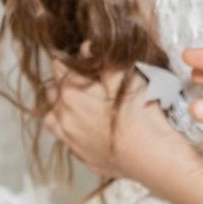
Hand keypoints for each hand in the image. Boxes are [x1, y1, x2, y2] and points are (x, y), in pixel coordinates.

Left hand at [43, 66, 177, 181]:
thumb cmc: (140, 112)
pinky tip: (90, 129)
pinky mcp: (82, 157)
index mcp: (70, 93)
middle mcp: (64, 117)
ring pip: (52, 119)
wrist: (151, 155)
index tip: (82, 59)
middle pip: (51, 93)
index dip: (70, 59)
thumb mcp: (125, 75)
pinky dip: (73, 132)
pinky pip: (68, 140)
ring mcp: (71, 140)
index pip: (57, 66)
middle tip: (84, 81)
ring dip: (60, 110)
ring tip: (79, 106)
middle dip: (63, 84)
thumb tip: (85, 47)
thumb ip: (102, 60)